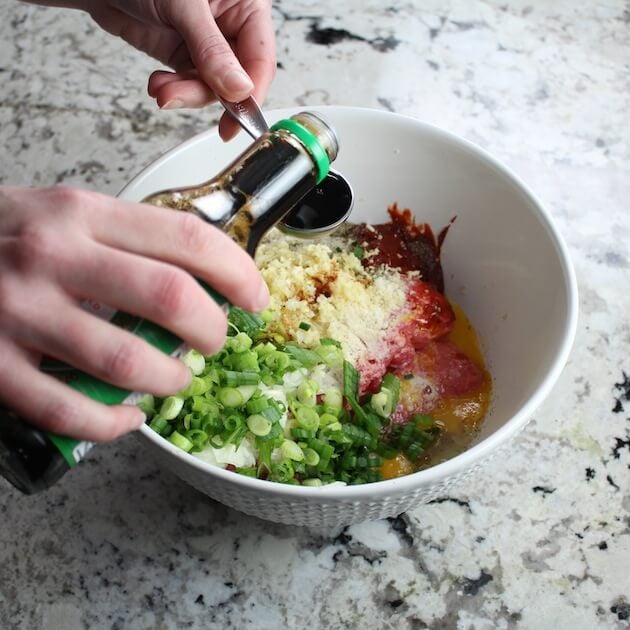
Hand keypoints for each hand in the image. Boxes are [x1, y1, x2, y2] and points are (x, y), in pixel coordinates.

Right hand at [0, 186, 268, 439]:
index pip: (188, 239)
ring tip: (174, 379)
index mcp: (82, 213)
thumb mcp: (65, 214)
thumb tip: (202, 278)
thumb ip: (127, 240)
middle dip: (213, 331)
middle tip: (215, 342)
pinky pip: (71, 412)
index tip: (255, 298)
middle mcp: (53, 256)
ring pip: (129, 362)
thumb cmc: (1, 237)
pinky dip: (113, 425)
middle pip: (172, 300)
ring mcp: (18, 313)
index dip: (238, 274)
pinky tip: (125, 419)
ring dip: (170, 380)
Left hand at [87, 0, 275, 139]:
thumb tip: (240, 89)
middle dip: (208, 94)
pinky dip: (174, 91)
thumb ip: (212, 50)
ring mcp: (208, 46)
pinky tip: (159, 84)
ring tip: (162, 90)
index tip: (239, 119)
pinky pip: (190, 86)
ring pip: (212, 88)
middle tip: (182, 98)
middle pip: (237, 81)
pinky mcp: (185, 57)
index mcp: (247, 7)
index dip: (252, 94)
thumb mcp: (183, 6)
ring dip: (185, 94)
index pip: (260, 60)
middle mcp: (231, 28)